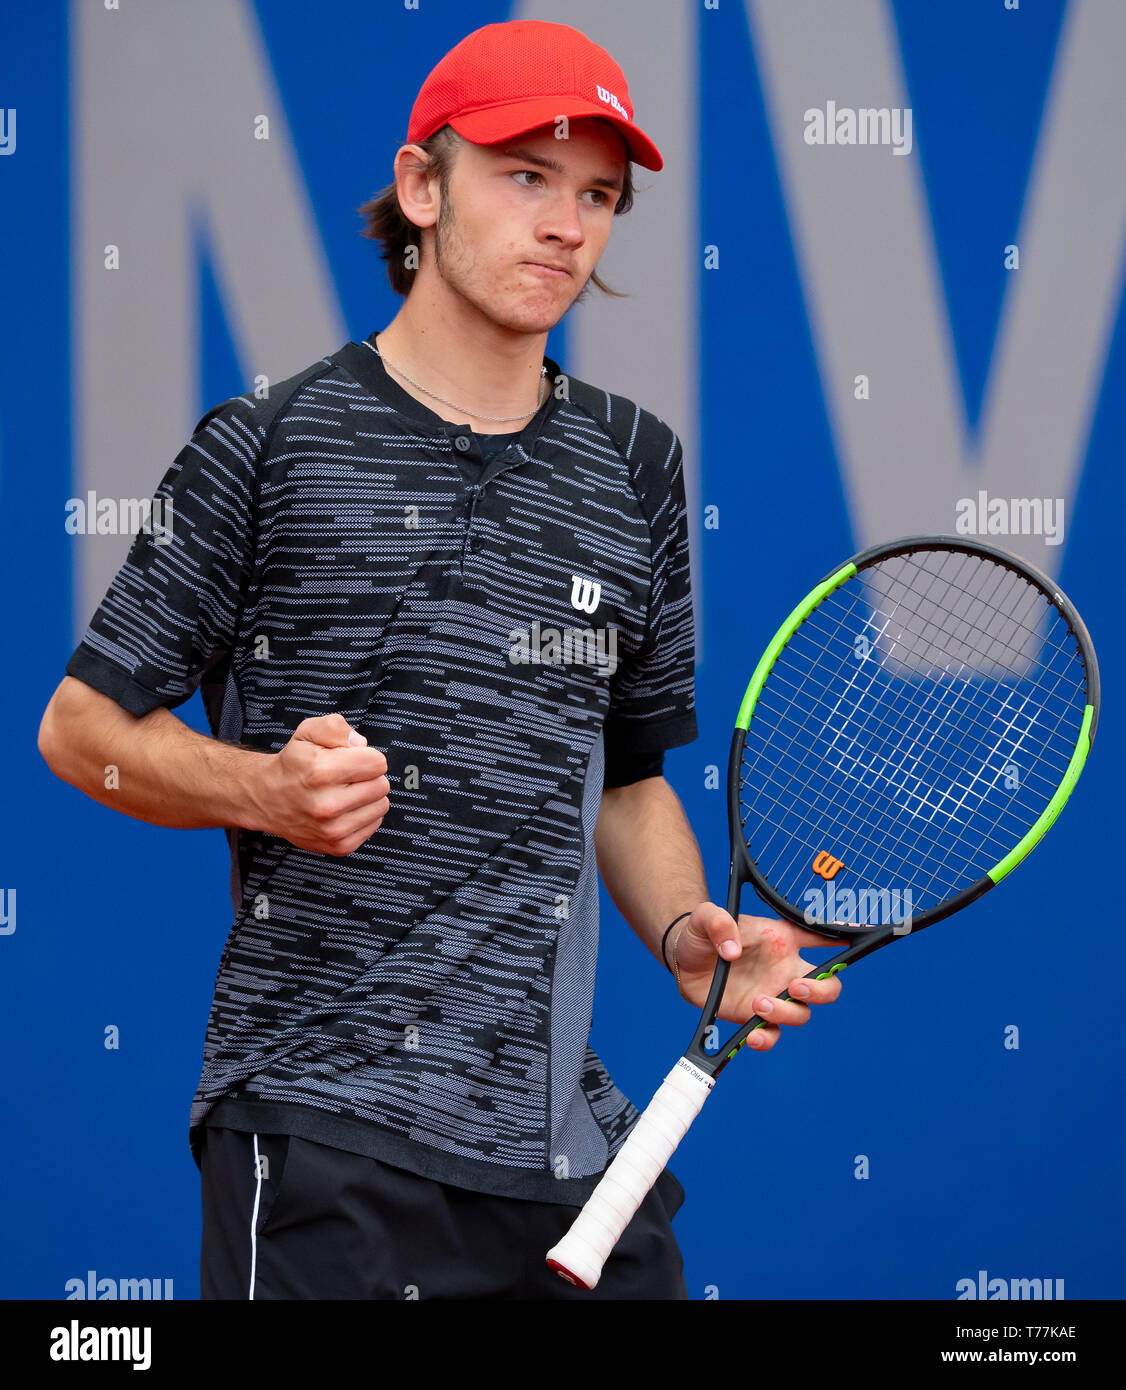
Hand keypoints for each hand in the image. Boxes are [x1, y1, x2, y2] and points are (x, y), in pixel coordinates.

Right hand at [252, 713, 388, 854]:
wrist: (267, 799)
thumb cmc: (293, 764)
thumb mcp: (307, 732)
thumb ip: (335, 727)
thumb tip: (360, 744)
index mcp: (320, 772)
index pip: (377, 763)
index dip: (366, 756)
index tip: (350, 759)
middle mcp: (326, 805)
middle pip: (382, 785)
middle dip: (368, 776)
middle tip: (346, 776)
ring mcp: (333, 830)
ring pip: (381, 805)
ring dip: (368, 796)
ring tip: (345, 792)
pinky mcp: (339, 846)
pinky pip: (375, 824)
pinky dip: (364, 814)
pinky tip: (344, 809)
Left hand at [669, 903, 843, 1049]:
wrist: (683, 960)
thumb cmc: (702, 932)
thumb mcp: (706, 917)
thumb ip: (718, 923)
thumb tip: (732, 950)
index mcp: (783, 940)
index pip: (823, 939)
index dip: (844, 940)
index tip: (859, 939)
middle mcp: (784, 970)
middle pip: (827, 986)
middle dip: (822, 990)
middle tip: (795, 987)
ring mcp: (773, 995)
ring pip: (802, 1014)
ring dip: (787, 1013)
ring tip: (759, 1003)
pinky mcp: (753, 1017)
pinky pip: (772, 1035)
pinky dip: (767, 1039)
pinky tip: (752, 1035)